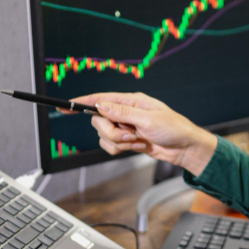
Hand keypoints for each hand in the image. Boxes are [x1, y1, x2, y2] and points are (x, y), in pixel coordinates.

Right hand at [63, 92, 217, 176]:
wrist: (184, 149)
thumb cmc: (173, 128)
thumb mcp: (148, 119)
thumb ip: (122, 112)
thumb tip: (100, 105)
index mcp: (130, 101)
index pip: (100, 99)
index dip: (81, 102)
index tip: (65, 105)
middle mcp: (125, 112)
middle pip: (99, 121)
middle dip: (112, 132)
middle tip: (130, 135)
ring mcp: (125, 127)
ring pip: (104, 136)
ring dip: (120, 143)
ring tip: (138, 140)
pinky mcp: (126, 141)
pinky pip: (110, 146)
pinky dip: (122, 149)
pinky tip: (138, 146)